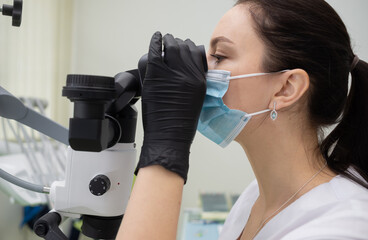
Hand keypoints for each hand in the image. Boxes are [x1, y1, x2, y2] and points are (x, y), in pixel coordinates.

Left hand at [135, 31, 206, 182]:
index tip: (184, 46)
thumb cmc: (181, 124)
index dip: (189, 47)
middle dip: (178, 42)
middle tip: (171, 42)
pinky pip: (155, 51)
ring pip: (171, 47)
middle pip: (184, 47)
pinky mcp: (156, 76)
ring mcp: (173, 74)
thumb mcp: (195, 101)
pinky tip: (156, 37)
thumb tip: (184, 72)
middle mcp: (189, 75)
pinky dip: (155, 41)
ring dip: (168, 41)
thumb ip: (192, 84)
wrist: (169, 137)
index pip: (197, 54)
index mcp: (199, 81)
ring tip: (164, 40)